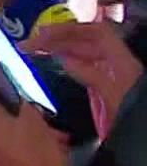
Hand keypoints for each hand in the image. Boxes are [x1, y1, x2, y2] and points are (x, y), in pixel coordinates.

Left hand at [0, 76, 70, 165]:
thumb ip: (22, 99)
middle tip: (33, 108)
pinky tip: (32, 144)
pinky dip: (8, 137)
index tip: (5, 74)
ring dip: (12, 122)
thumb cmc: (38, 160)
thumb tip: (16, 88)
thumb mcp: (37, 121)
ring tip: (41, 130)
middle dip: (7, 104)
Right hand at [27, 21, 144, 140]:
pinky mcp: (110, 87)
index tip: (42, 33)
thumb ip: (90, 75)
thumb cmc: (134, 119)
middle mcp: (119, 63)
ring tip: (37, 50)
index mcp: (122, 62)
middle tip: (30, 43)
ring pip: (86, 53)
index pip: (95, 32)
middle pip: (88, 41)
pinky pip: (88, 66)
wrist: (142, 136)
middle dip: (59, 38)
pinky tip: (59, 64)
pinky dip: (71, 62)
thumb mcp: (111, 96)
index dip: (69, 29)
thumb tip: (65, 60)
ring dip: (62, 48)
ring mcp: (114, 74)